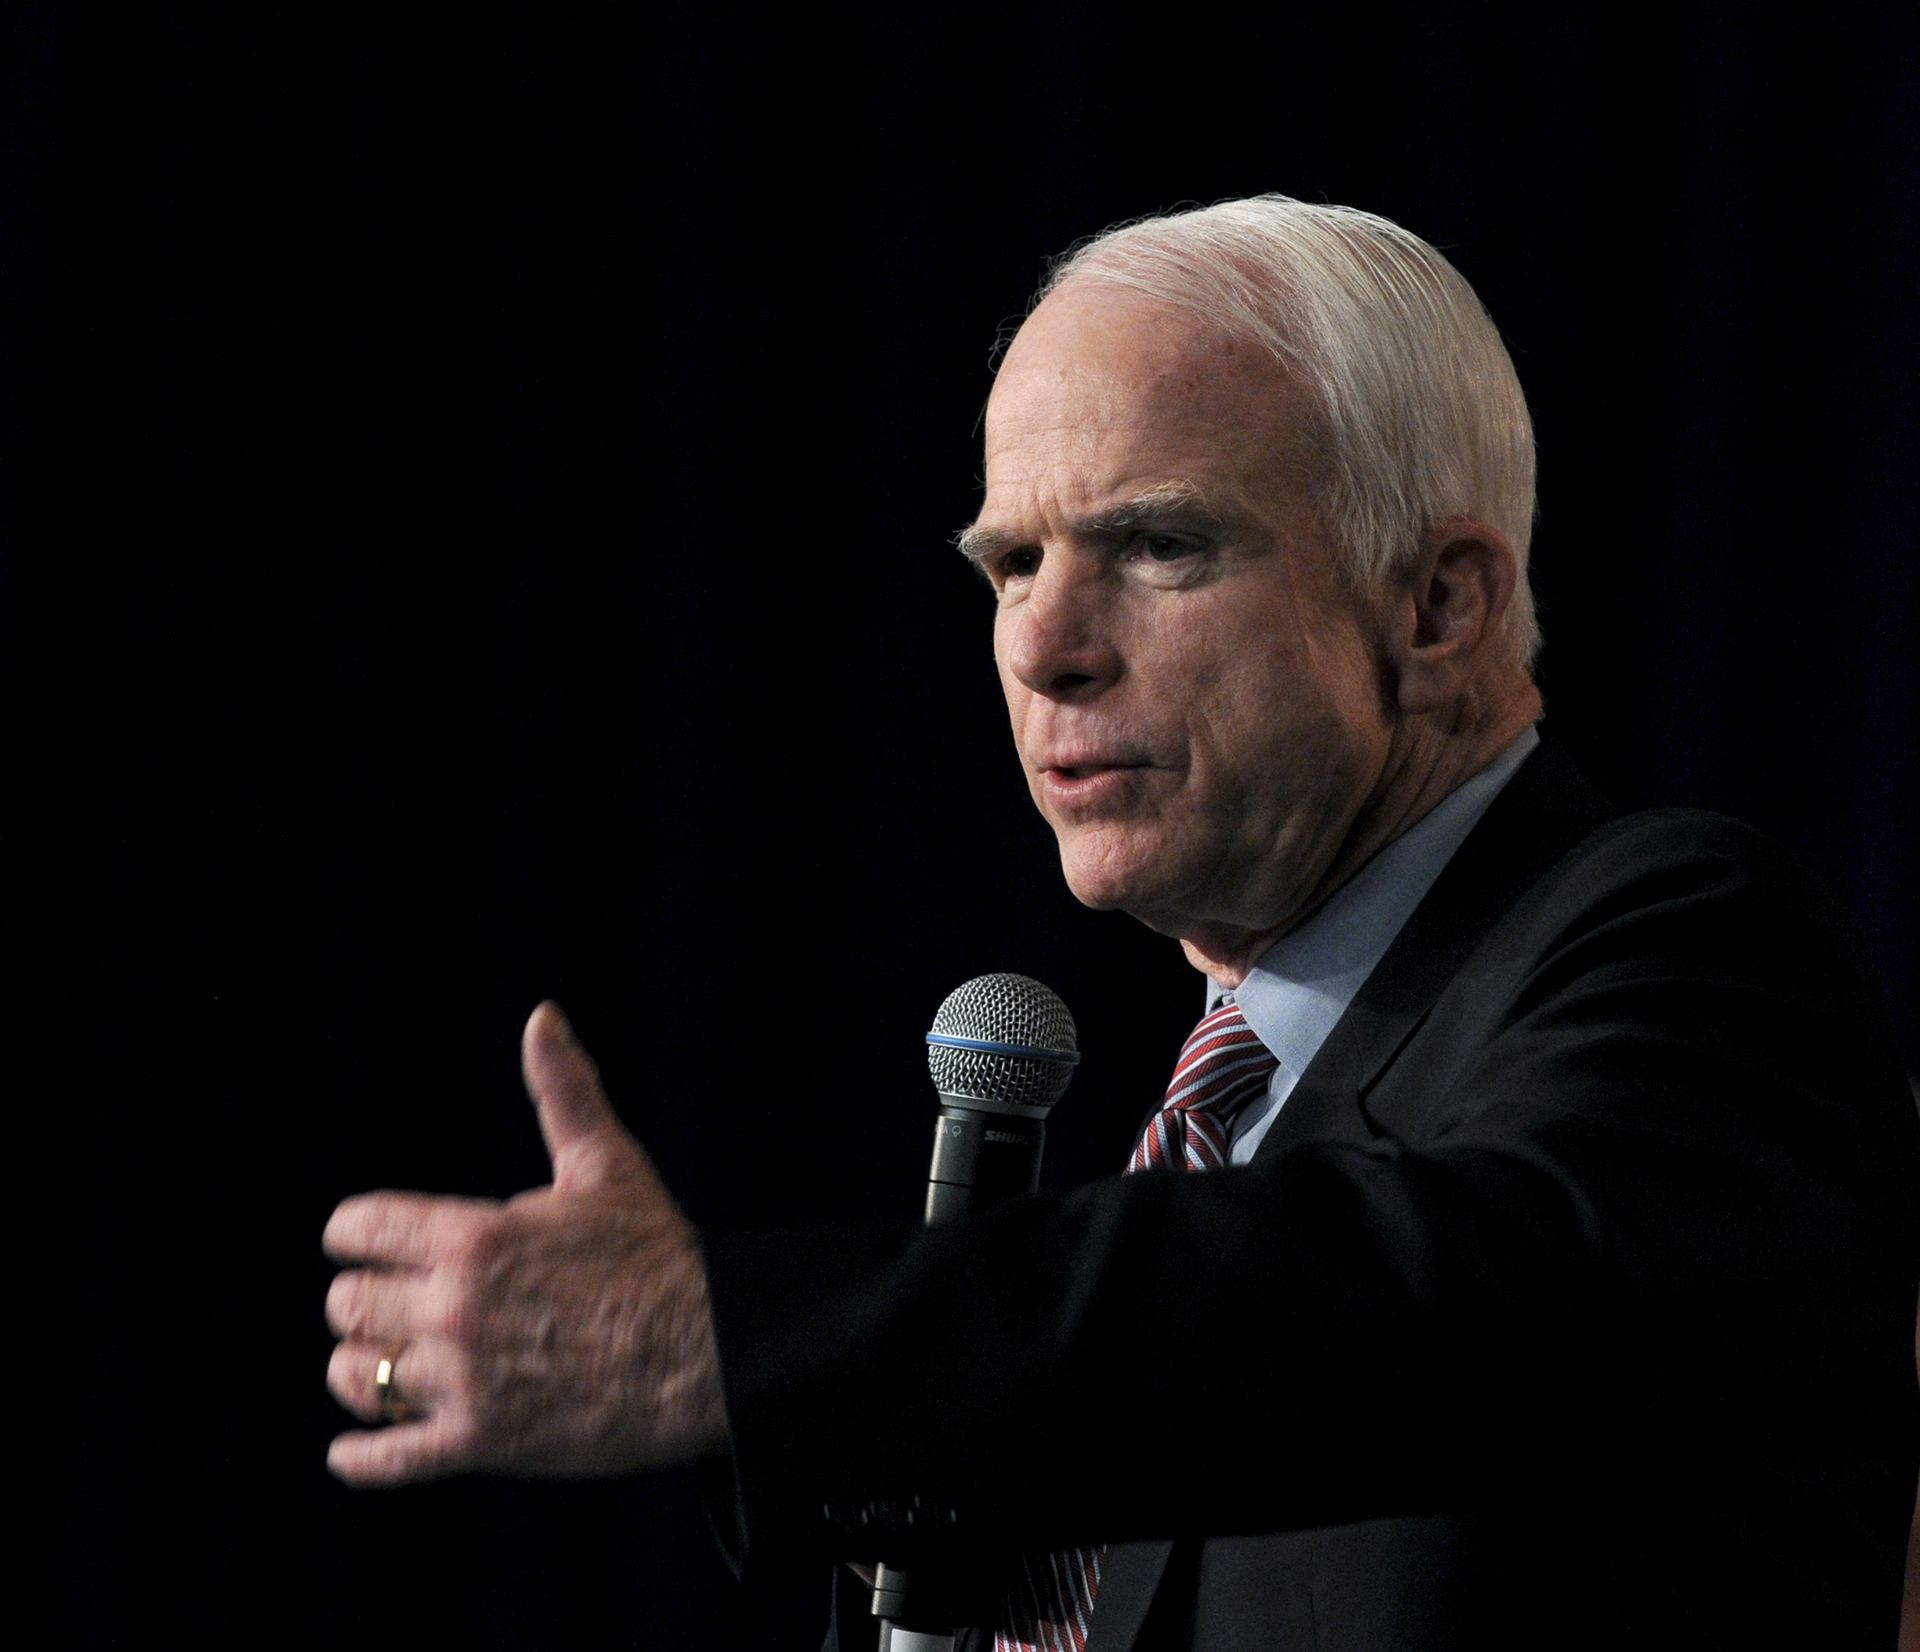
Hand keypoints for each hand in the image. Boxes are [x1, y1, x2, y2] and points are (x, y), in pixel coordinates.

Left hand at [324, 1002, 726, 1484]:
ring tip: (386, 1366)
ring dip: (362, 1370)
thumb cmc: (656, 1255)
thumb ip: (563, 1091)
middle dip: (364, 1300)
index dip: (356, 1233)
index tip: (364, 1241)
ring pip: (355, 1376)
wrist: (708, 1352)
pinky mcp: (480, 1441)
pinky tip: (352, 1452)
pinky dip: (361, 1457)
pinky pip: (387, 1459)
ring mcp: (463, 1380)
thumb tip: (543, 1017)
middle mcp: (455, 1308)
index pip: (359, 1228)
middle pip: (346, 1304)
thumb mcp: (606, 1165)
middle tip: (387, 1304)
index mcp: (475, 1236)